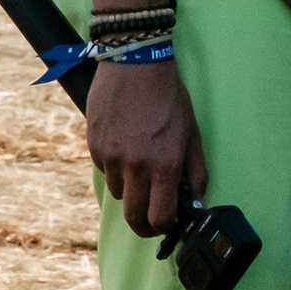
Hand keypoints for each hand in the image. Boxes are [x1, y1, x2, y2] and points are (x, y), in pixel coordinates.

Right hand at [84, 56, 206, 240]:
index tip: (167, 223)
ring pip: (119, 193)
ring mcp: (112, 156)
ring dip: (130, 188)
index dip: (165, 227)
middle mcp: (136, 165)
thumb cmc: (168, 96)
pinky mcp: (94, 145)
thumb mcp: (192, 133)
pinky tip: (124, 142)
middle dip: (144, 224)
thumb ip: (195, 172)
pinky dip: (114, 166)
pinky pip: (104, 170)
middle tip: (151, 218)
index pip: (161, 218)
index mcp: (165, 164)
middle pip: (134, 217)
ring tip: (139, 162)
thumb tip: (196, 203)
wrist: (134, 62)